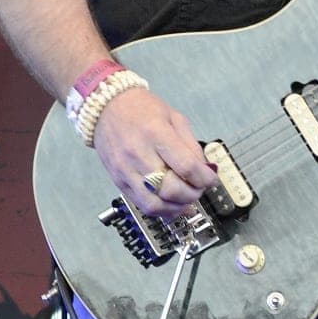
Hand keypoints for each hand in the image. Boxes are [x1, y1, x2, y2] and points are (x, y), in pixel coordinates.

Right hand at [92, 88, 217, 215]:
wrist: (106, 108)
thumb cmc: (141, 109)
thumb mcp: (174, 117)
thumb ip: (191, 146)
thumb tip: (204, 171)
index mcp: (155, 134)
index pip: (186, 167)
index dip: (204, 178)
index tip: (211, 179)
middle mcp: (138, 154)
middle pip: (171, 190)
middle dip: (193, 194)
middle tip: (199, 188)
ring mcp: (126, 171)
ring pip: (155, 204)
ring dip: (177, 208)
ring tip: (187, 200)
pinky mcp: (119, 182)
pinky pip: (142, 205)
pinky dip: (162, 210)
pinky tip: (172, 205)